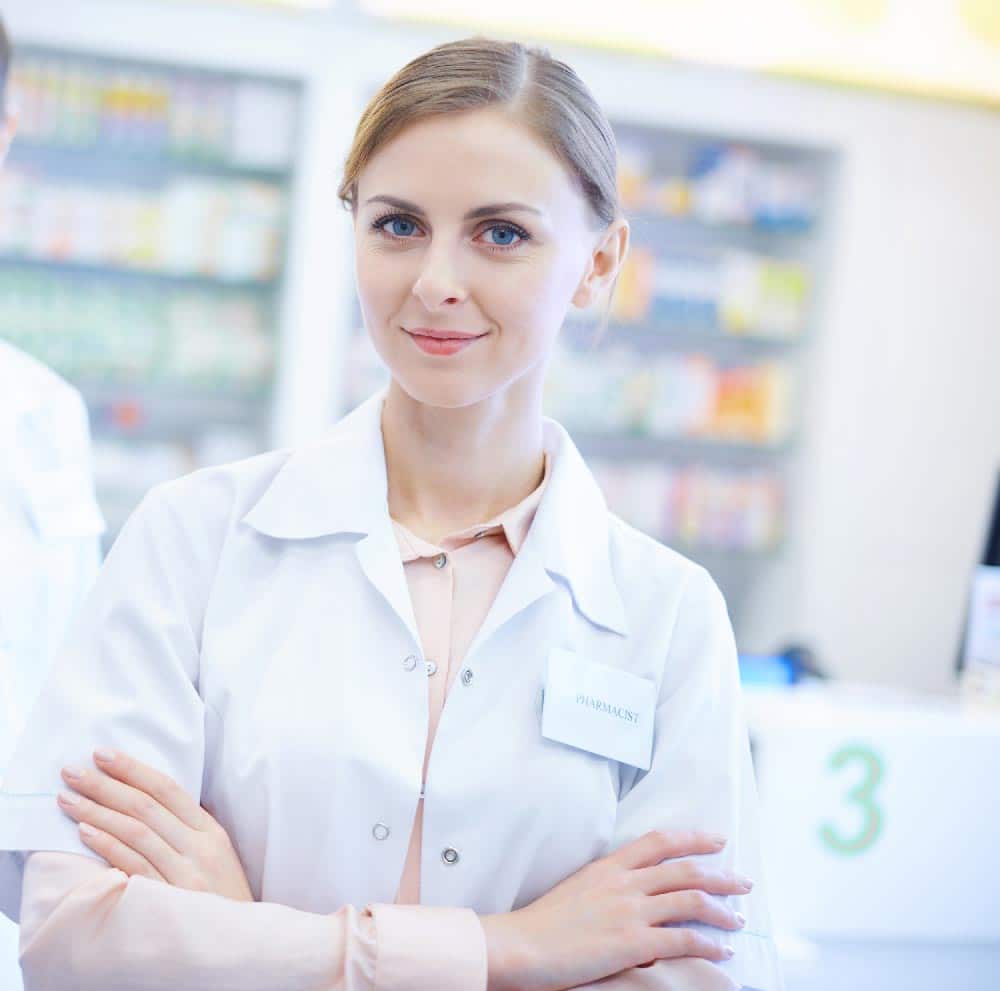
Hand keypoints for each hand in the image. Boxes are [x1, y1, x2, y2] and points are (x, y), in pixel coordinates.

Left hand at [56, 748, 253, 902]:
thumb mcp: (217, 856)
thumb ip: (189, 831)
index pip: (168, 789)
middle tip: (73, 771)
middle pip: (146, 806)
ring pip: (135, 831)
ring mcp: (185, 872)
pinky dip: (108, 845)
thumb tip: (149, 803)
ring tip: (69, 799)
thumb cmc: (222, 899)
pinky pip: (133, 865)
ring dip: (97, 812)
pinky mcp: (170, 898)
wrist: (239, 942)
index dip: (133, 769)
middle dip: (106, 785)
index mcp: (211, 831)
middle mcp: (199, 847)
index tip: (104, 755)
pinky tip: (85, 832)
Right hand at [480, 829, 751, 990]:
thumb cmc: (543, 923)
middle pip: (684, 870)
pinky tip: (722, 949)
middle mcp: (624, 882)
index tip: (716, 839)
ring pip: (690, 900)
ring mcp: (630, 911)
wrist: (522, 944)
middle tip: (743, 881)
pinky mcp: (633, 941)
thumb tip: (629, 892)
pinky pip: (682, 939)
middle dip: (720, 874)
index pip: (659, 841)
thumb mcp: (577, 889)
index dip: (692, 838)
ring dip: (721, 909)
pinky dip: (708, 943)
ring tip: (739, 918)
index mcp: (609, 866)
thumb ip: (606, 885)